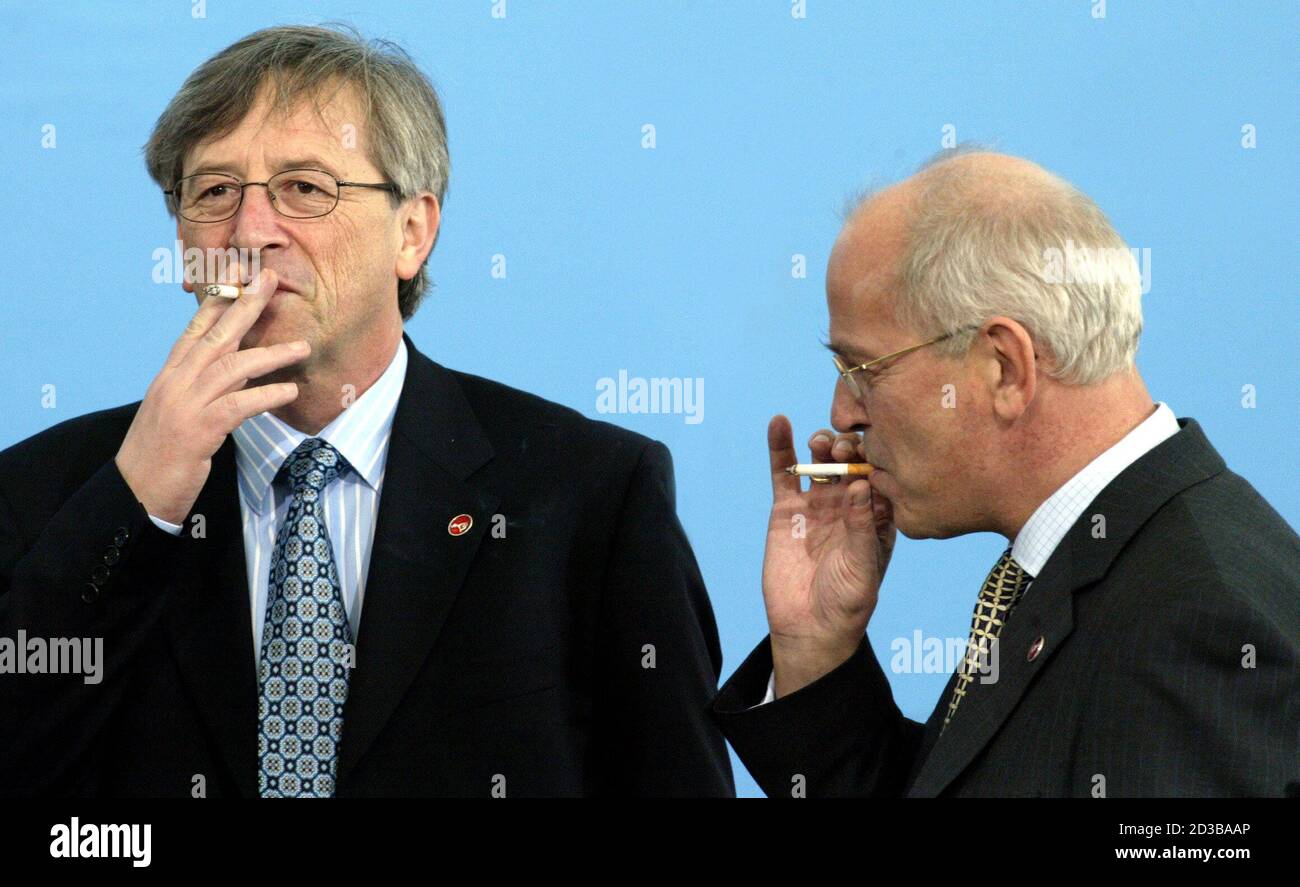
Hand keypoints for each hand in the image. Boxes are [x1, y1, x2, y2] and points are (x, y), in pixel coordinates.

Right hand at [115, 269, 307, 524]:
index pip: (195, 329)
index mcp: (169, 376)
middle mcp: (175, 383)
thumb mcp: (177, 413)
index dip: (217, 299)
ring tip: (303, 348)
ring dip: (271, 355)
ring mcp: (185, 405)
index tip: (237, 273)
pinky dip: (266, 396)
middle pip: (215, 335)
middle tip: (270, 281)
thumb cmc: (160, 455)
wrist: (134, 492)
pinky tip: (289, 392)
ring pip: (232, 367)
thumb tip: (231, 373)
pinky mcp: (198, 431)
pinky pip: (238, 406)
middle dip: (245, 305)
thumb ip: (201, 388)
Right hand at [761, 415, 895, 696]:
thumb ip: (862, 526)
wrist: (809, 625)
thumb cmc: (848, 601)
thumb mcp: (864, 566)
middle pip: (851, 462)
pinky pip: (783, 471)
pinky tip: (779, 422)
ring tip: (820, 443)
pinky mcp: (786, 507)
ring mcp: (817, 502)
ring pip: (820, 461)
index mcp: (877, 514)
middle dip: (850, 448)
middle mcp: (849, 503)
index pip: (880, 476)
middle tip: (844, 449)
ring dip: (822, 444)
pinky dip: (780, 446)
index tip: (873, 453)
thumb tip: (863, 485)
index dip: (877, 460)